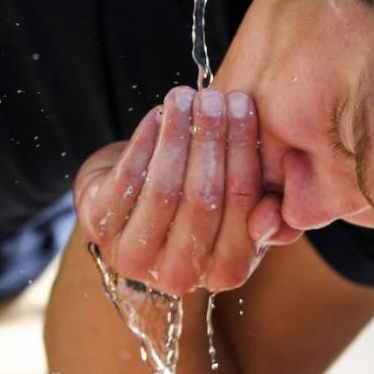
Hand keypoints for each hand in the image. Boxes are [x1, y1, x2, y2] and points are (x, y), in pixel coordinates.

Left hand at [73, 86, 291, 295]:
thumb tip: (274, 211)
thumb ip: (271, 210)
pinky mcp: (100, 229)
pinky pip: (127, 180)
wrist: (134, 202)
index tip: (244, 108)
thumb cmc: (200, 203)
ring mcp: (136, 258)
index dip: (244, 153)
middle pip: (204, 199)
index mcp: (227, 272)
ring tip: (185, 97)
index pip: (243, 208)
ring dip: (177, 136)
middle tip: (215, 98)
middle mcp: (181, 276)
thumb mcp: (242, 209)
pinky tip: (157, 114)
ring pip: (165, 189)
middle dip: (212, 140)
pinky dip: (144, 142)